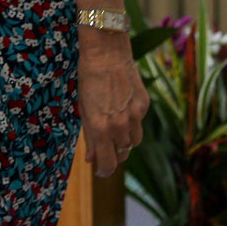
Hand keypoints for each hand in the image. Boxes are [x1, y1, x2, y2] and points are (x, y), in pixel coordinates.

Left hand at [77, 33, 147, 176]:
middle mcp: (119, 124)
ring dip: (124, 142)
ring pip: (133, 141)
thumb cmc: (87, 78)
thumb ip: (89, 134)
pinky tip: (122, 111)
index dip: (104, 170)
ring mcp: (134, 115)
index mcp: (99, 126)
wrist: (106, 53)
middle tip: (105, 153)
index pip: (107, 161)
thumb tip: (91, 157)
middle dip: (113, 155)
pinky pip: (139, 123)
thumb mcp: (82, 107)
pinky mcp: (144, 105)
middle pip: (122, 153)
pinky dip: (131, 124)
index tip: (100, 172)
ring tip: (113, 133)